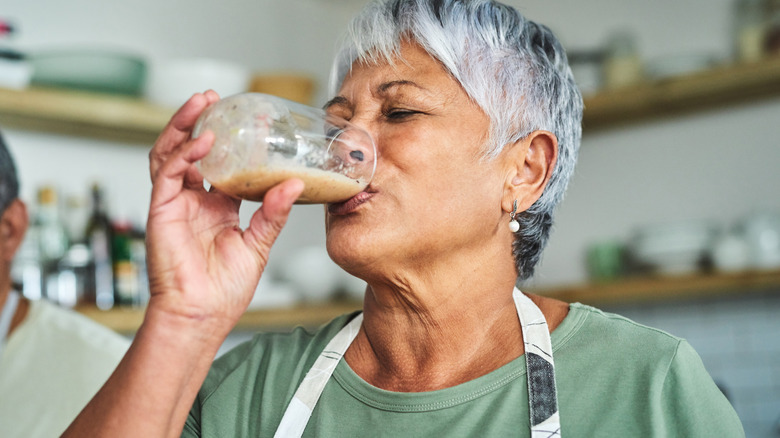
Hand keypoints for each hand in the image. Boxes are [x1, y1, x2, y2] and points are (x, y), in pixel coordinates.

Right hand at [145, 91, 303, 332]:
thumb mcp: (258, 244)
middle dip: (199, 122)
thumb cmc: (226, 289)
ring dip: (183, 126)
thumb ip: (273, 213)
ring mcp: (175, 204)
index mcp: (218, 207)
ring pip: (171, 153)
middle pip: (191, 150)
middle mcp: (194, 201)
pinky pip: (167, 174)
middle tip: (214, 98)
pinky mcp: (162, 211)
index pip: (222, 163)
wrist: (202, 316)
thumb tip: (296, 184)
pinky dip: (183, 155)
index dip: (233, 141)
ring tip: (201, 103)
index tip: (251, 120)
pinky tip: (202, 142)